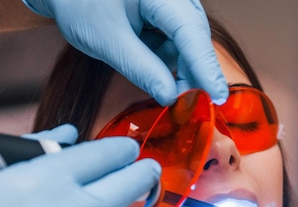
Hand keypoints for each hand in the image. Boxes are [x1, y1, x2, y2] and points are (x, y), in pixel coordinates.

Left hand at [22, 0, 227, 104]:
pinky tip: (151, 68)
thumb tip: (171, 97)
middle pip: (194, 39)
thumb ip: (142, 69)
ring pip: (186, 44)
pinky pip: (174, 43)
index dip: (206, 68)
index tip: (217, 97)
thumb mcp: (109, 41)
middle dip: (192, 73)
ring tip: (159, 85)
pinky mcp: (165, 15)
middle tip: (186, 106)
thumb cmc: (79, 3)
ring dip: (177, 70)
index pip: (191, 32)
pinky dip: (165, 62)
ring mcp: (170, 5)